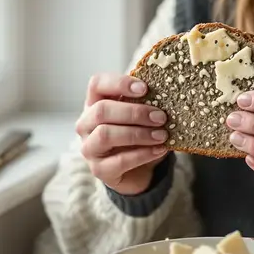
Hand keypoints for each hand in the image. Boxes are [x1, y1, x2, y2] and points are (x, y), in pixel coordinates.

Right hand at [75, 73, 169, 195]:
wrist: (137, 170)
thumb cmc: (137, 135)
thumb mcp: (140, 116)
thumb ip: (145, 102)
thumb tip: (166, 92)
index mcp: (95, 102)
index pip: (96, 84)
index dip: (119, 83)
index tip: (145, 88)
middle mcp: (86, 124)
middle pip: (101, 110)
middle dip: (134, 112)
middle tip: (160, 117)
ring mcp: (89, 148)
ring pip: (106, 135)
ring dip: (138, 134)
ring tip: (162, 135)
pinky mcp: (99, 170)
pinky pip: (119, 160)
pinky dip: (143, 154)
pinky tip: (159, 149)